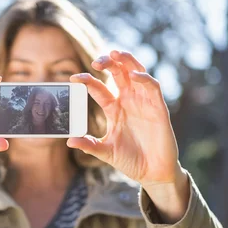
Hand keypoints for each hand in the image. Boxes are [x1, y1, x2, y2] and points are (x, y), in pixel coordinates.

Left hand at [69, 50, 188, 222]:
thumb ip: (89, 145)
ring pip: (136, 73)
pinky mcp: (158, 108)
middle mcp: (128, 102)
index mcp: (114, 109)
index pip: (99, 89)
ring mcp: (144, 103)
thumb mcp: (106, 152)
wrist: (152, 173)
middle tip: (96, 61)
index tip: (74, 78)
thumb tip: (69, 141)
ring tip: (115, 54)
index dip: (87, 81)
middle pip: (118, 73)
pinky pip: (153, 87)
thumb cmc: (130, 160)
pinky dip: (144, 78)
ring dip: (127, 61)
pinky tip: (134, 76)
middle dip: (108, 63)